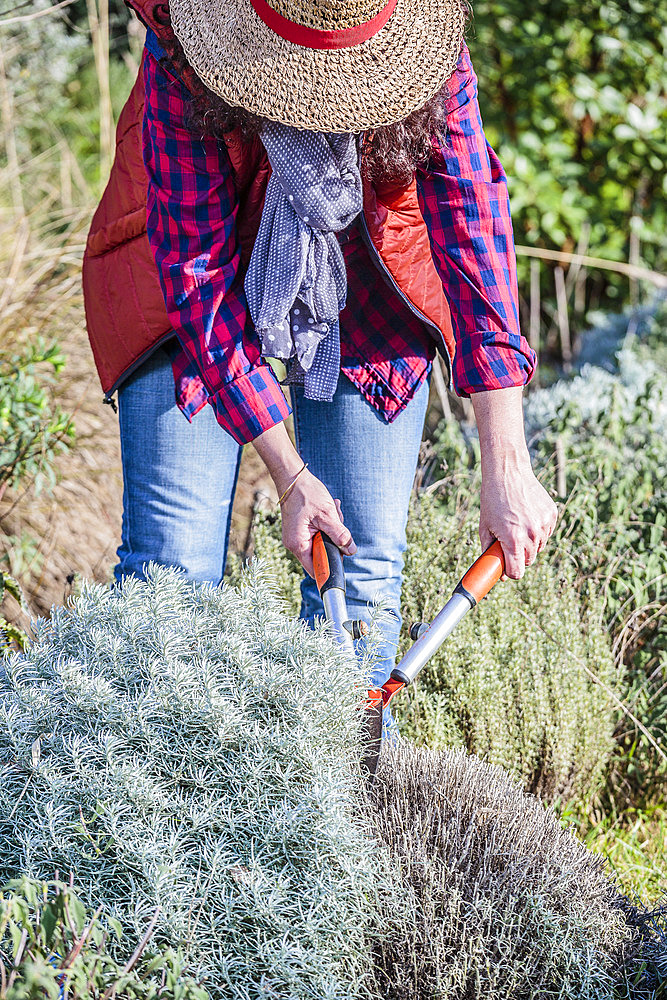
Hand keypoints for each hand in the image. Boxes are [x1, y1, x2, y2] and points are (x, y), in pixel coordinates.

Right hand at [280, 469, 355, 577]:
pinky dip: (326, 524)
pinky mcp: (300, 530)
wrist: (292, 478)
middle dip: (334, 541)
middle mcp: (295, 544)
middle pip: (321, 555)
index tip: (342, 555)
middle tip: (337, 521)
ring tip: (333, 511)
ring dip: (332, 529)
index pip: (316, 569)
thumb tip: (351, 550)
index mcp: (299, 544)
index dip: (331, 566)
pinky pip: (317, 533)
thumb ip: (340, 535)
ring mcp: (297, 537)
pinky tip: (329, 510)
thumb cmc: (306, 494)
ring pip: (322, 542)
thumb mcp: (327, 514)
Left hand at [479, 455, 557, 579]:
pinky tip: (527, 516)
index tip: (505, 568)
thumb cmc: (492, 500)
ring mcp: (544, 524)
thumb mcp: (485, 527)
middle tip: (508, 542)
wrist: (508, 472)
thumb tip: (496, 571)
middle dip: (518, 557)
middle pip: (528, 561)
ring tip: (517, 524)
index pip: (517, 572)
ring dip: (529, 543)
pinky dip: (538, 530)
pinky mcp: (551, 515)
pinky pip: (546, 533)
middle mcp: (531, 534)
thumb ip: (489, 551)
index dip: (510, 572)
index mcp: (513, 540)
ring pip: (538, 548)